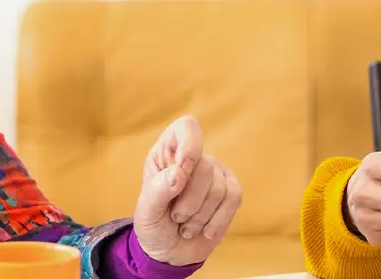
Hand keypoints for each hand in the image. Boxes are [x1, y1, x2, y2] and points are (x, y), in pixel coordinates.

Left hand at [133, 116, 242, 266]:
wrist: (170, 252)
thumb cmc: (154, 226)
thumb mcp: (146, 212)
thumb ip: (158, 191)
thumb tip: (180, 173)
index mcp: (167, 153)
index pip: (186, 127)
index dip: (189, 145)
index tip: (182, 172)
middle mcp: (194, 159)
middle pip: (205, 166)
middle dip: (189, 201)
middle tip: (175, 217)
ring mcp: (215, 174)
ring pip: (218, 188)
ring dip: (199, 216)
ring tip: (186, 226)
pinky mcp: (230, 192)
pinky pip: (234, 199)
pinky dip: (217, 220)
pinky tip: (204, 230)